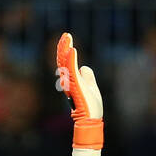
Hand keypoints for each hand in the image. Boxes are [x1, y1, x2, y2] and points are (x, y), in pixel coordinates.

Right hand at [56, 32, 103, 148]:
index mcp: (72, 81)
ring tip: (67, 37)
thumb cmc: (91, 107)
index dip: (66, 51)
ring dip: (65, 49)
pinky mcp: (75, 86)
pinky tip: (72, 50)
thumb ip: (87, 76)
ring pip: (65, 63)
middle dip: (64, 47)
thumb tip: (84, 66)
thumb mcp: (92, 87)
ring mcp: (71, 83)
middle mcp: (69, 81)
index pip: (67, 63)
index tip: (67, 39)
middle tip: (66, 35)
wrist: (90, 120)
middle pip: (64, 60)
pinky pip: (71, 70)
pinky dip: (71, 60)